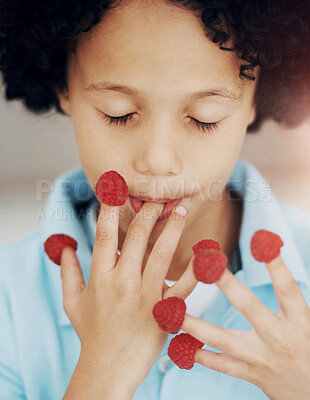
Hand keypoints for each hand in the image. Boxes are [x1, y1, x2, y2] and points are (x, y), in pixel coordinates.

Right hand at [59, 200, 196, 394]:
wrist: (108, 368)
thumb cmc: (91, 334)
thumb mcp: (72, 302)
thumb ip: (68, 272)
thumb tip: (65, 248)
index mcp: (100, 277)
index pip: (105, 235)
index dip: (110, 209)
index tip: (117, 190)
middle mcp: (122, 282)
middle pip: (136, 237)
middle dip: (147, 212)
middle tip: (156, 196)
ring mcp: (144, 296)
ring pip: (161, 254)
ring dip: (172, 228)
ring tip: (180, 209)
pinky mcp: (164, 311)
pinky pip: (183, 286)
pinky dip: (196, 269)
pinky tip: (206, 252)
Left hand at [180, 252, 309, 399]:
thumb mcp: (308, 321)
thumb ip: (290, 298)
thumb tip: (276, 260)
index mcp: (299, 321)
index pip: (287, 288)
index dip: (275, 265)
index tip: (260, 239)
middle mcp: (279, 338)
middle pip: (249, 306)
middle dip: (227, 284)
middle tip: (205, 264)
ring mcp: (263, 359)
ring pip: (223, 339)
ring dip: (195, 325)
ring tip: (173, 312)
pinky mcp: (253, 375)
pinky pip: (223, 364)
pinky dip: (201, 355)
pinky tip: (181, 346)